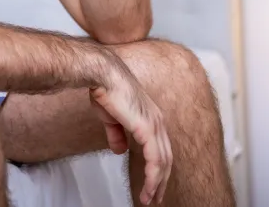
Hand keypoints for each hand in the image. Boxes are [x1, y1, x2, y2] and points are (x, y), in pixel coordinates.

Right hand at [90, 62, 172, 204]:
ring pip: (163, 163)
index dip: (157, 167)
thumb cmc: (105, 88)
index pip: (160, 148)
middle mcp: (157, 122)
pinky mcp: (148, 129)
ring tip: (150, 200)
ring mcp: (155, 126)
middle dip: (161, 181)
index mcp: (150, 117)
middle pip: (166, 158)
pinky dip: (154, 178)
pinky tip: (150, 190)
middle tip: (155, 198)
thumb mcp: (110, 117)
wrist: (102, 74)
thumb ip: (116, 134)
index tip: (153, 183)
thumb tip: (119, 150)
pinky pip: (155, 161)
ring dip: (157, 184)